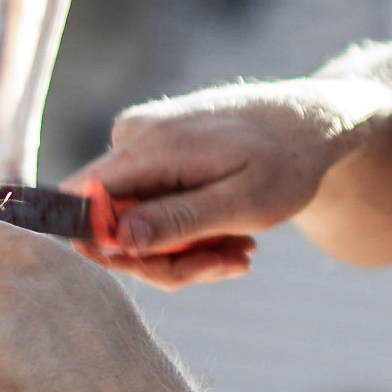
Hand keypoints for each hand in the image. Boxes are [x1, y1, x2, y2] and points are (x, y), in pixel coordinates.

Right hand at [68, 85, 352, 287]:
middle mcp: (132, 139)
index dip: (107, 248)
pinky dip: (189, 234)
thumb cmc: (285, 162)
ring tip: (240, 253)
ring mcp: (141, 146)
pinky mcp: (154, 157)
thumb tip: (115, 241)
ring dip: (186, 253)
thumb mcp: (242, 203)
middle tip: (226, 266)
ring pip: (135, 225)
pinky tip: (232, 238)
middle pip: (109, 224)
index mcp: (147, 146)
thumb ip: (177, 221)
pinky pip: (152, 211)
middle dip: (165, 259)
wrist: (311, 123)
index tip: (169, 268)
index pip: (80, 201)